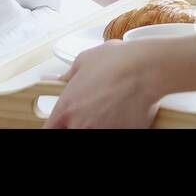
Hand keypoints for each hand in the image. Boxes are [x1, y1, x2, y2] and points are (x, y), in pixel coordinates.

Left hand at [43, 39, 162, 128]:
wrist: (146, 68)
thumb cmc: (117, 61)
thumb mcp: (84, 61)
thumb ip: (67, 76)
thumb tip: (58, 80)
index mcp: (66, 108)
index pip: (49, 129)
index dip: (56, 126)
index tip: (60, 124)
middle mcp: (80, 125)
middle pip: (71, 132)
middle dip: (79, 123)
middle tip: (91, 113)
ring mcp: (102, 132)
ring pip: (94, 131)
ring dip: (100, 123)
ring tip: (110, 109)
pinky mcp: (123, 134)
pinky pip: (116, 130)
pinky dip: (117, 124)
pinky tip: (123, 112)